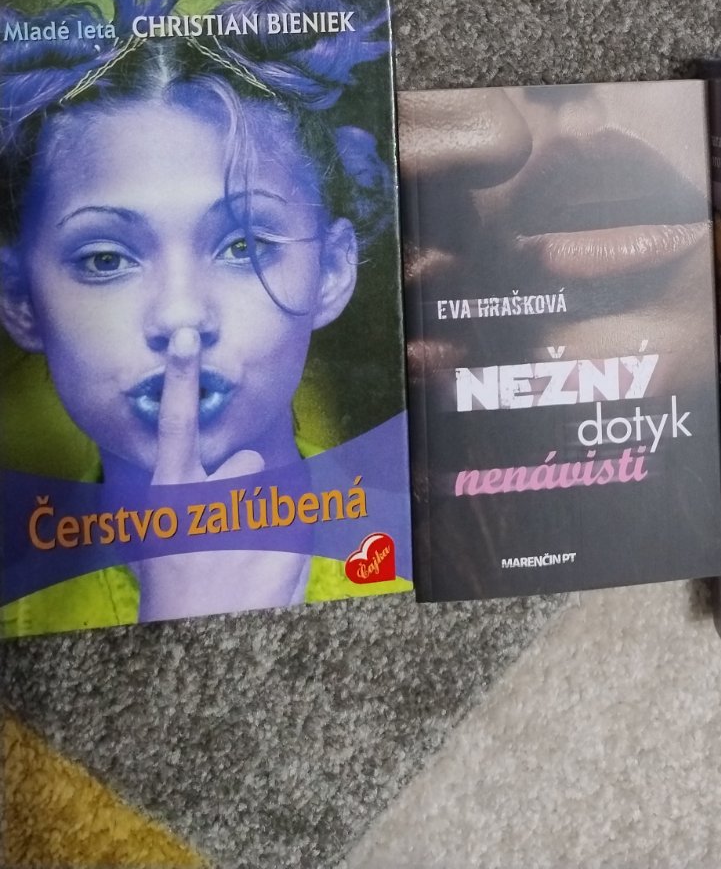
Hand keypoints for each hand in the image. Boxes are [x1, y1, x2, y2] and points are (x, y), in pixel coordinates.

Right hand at [134, 328, 308, 621]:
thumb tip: (212, 473)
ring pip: (272, 495)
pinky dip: (285, 546)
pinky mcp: (285, 546)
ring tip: (241, 562)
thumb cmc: (176, 592)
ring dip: (263, 518)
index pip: (176, 427)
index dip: (181, 380)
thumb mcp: (162, 542)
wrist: (198, 644)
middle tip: (225, 533)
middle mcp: (207, 503)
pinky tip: (261, 576)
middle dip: (242, 487)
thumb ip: (183, 499)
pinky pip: (295, 522)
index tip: (186, 339)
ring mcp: (249, 523)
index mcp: (170, 498)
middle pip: (246, 463)